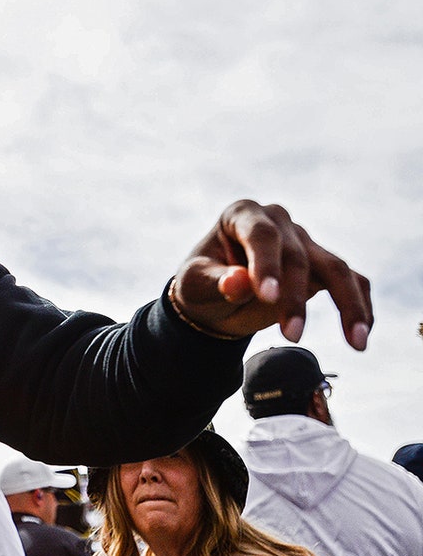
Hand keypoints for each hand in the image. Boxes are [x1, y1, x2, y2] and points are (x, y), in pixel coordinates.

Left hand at [172, 200, 371, 349]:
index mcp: (242, 214)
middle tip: (291, 335)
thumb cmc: (201, 282)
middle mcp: (278, 221)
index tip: (268, 296)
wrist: (214, 295)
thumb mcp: (195, 283)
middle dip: (295, 298)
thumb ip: (216, 282)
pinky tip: (361, 336)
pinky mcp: (323, 265)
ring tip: (356, 341)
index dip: (266, 264)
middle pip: (297, 256)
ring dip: (347, 305)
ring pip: (336, 268)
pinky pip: (353, 281)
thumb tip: (239, 283)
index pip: (260, 234)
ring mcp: (305, 242)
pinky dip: (360, 306)